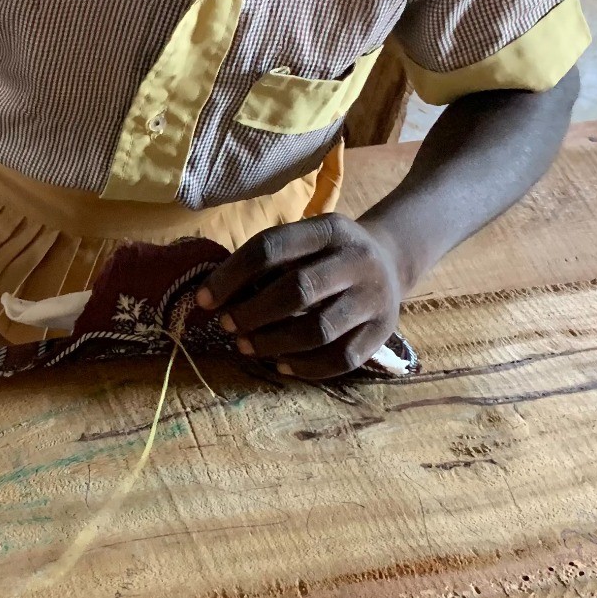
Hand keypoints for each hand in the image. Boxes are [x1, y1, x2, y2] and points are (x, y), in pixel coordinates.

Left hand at [195, 213, 406, 379]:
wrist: (392, 259)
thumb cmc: (329, 253)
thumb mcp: (307, 238)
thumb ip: (270, 260)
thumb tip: (215, 295)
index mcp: (329, 229)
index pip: (271, 248)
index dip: (231, 275)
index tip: (204, 299)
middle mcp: (356, 260)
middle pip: (297, 291)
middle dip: (252, 313)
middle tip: (227, 325)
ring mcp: (374, 298)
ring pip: (319, 330)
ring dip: (274, 343)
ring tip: (246, 346)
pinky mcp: (383, 331)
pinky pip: (342, 359)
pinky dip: (306, 367)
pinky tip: (280, 365)